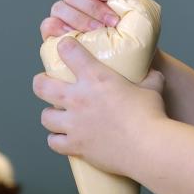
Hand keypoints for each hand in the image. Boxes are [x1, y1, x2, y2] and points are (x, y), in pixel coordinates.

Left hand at [32, 37, 166, 172]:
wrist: (148, 147)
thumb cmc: (152, 115)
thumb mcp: (153, 87)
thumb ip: (149, 77)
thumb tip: (152, 71)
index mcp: (96, 77)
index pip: (68, 51)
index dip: (64, 46)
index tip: (66, 47)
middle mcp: (78, 98)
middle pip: (41, 85)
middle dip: (41, 82)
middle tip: (47, 83)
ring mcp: (74, 123)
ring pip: (45, 117)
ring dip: (51, 114)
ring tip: (57, 114)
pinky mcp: (75, 146)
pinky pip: (53, 142)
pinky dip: (57, 139)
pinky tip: (64, 137)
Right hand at [40, 0, 135, 38]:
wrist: (132, 55)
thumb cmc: (131, 26)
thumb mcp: (132, 1)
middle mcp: (74, 0)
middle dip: (93, 7)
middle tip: (112, 20)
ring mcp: (64, 17)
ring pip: (60, 7)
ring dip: (81, 19)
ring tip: (100, 31)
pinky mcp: (55, 35)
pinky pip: (48, 25)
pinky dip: (60, 28)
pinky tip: (77, 35)